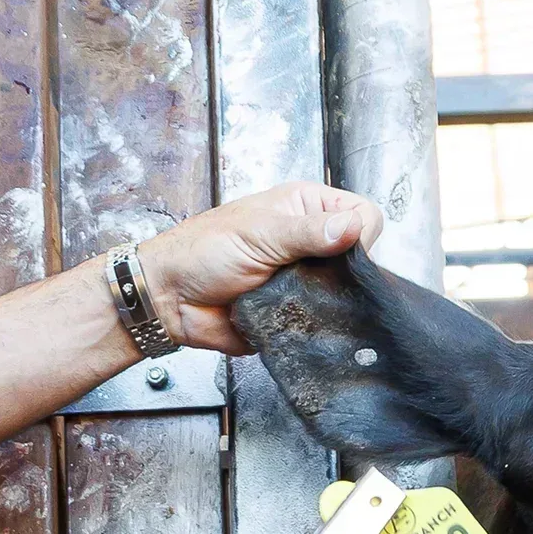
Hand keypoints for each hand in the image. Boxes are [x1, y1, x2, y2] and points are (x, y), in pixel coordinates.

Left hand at [138, 183, 385, 354]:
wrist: (170, 298)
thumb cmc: (202, 252)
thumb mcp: (259, 234)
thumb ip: (308, 232)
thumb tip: (353, 227)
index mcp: (306, 209)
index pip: (363, 214)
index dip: (360, 233)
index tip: (340, 250)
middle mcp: (311, 243)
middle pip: (360, 258)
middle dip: (344, 273)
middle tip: (312, 278)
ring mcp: (306, 279)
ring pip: (345, 294)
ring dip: (326, 300)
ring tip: (298, 299)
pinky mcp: (298, 312)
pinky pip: (323, 322)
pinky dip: (313, 324)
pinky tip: (296, 319)